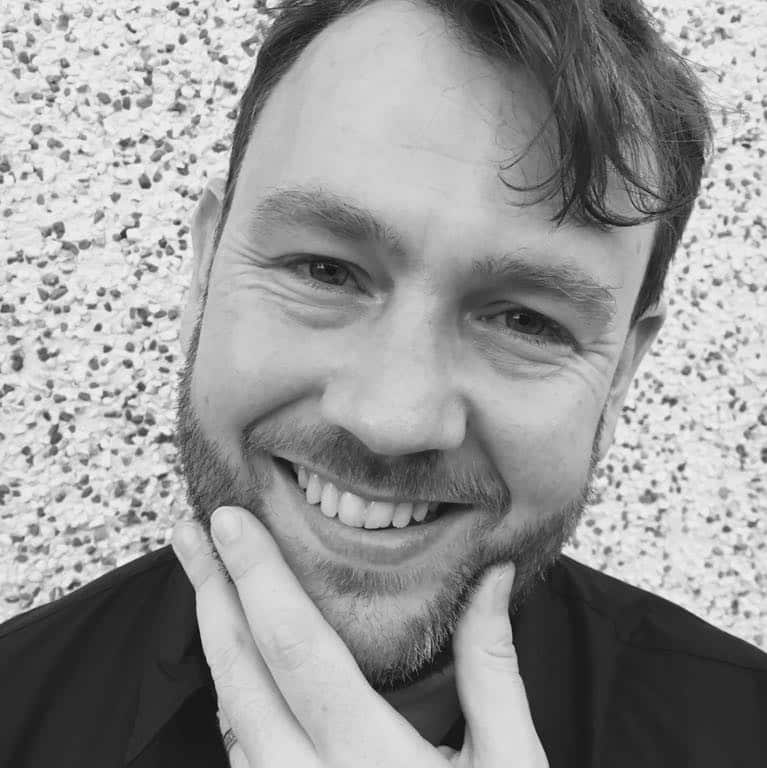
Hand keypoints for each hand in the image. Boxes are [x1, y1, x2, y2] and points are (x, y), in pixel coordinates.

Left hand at [171, 506, 548, 766]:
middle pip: (239, 674)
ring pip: (229, 716)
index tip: (229, 520)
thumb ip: (493, 667)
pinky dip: (234, 697)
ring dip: (214, 641)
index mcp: (372, 761)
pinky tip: (239, 661)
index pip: (296, 647)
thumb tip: (494, 575)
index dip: (257, 576)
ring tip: (206, 579)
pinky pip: (241, 757)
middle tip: (189, 531)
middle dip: (210, 593)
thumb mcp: (511, 766)